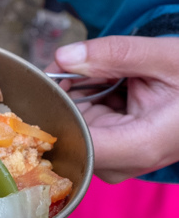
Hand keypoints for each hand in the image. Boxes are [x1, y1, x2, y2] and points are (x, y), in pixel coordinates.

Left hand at [54, 36, 178, 182]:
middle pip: (66, 133)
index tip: (51, 78)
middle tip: (71, 63)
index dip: (54, 108)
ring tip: (96, 72)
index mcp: (139, 147)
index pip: (73, 140)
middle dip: (60, 95)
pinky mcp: (111, 152)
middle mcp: (122, 162)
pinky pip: (81, 126)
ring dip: (71, 96)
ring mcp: (114, 161)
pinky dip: (82, 102)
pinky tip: (102, 86)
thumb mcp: (167, 58)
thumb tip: (64, 57)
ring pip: (69, 127)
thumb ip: (115, 55)